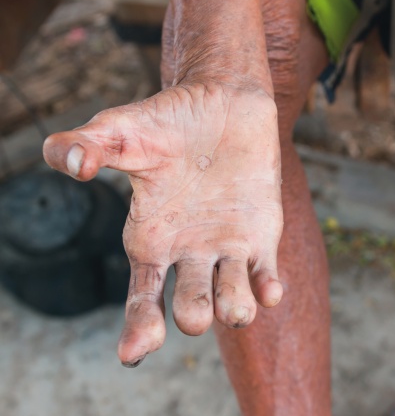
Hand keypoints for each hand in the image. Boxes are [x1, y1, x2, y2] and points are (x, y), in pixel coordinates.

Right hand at [44, 82, 283, 366]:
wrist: (223, 100)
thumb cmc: (167, 119)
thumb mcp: (119, 129)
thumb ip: (86, 145)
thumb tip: (70, 164)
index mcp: (150, 240)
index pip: (143, 298)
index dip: (138, 327)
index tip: (137, 351)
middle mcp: (188, 253)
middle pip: (189, 309)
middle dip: (192, 316)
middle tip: (194, 312)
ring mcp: (226, 247)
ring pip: (232, 301)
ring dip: (235, 311)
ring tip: (236, 308)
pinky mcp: (261, 234)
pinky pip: (265, 275)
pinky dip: (268, 289)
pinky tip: (269, 290)